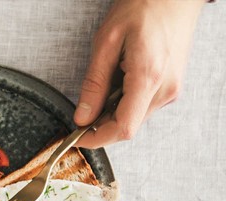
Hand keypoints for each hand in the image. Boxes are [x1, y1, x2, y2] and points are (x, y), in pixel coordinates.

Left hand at [75, 0, 206, 147]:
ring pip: (134, 119)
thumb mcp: (107, 42)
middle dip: (102, 125)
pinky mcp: (171, 87)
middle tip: (85, 109)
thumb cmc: (144, 6)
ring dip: (113, 113)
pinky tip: (120, 82)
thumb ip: (94, 84)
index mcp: (149, 77)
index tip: (77, 138)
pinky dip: (125, 104)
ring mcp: (171, 90)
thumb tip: (82, 118)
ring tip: (108, 83)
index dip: (97, 139)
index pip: (122, 128)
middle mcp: (165, 89)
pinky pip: (143, 107)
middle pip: (127, 127)